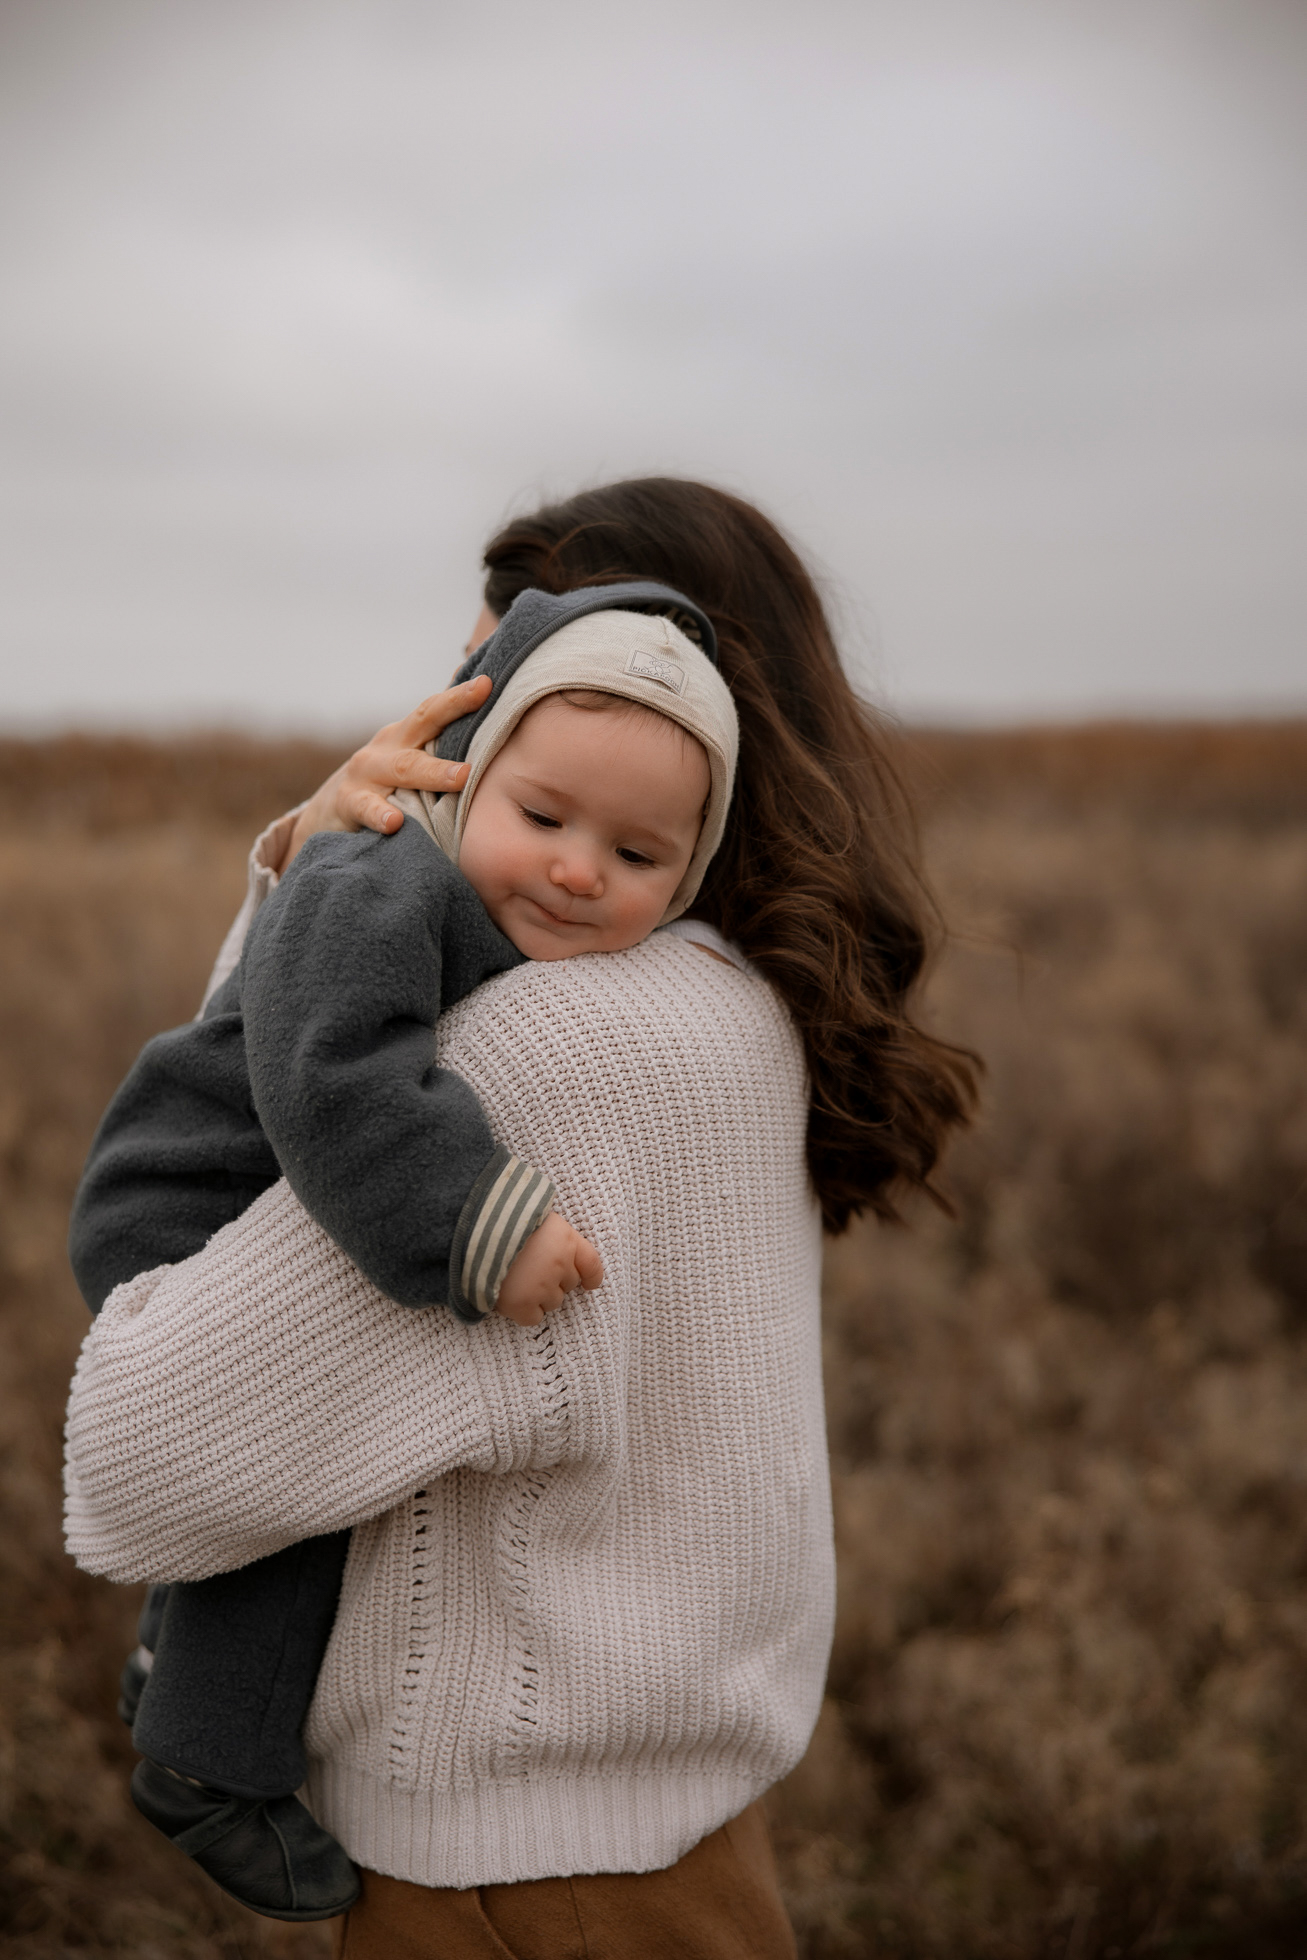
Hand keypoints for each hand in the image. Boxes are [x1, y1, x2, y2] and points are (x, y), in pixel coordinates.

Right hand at [283, 674, 492, 866]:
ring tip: (461, 777)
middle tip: (485, 701)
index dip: (460, 695)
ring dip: (433, 773)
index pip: (435, 709)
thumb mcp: (408, 757)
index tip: (488, 683)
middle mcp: (387, 747)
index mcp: (406, 735)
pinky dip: (379, 815)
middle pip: (422, 725)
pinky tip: (394, 823)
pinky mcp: (348, 802)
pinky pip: (366, 808)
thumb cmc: (384, 783)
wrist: (329, 813)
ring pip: (402, 769)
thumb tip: (480, 698)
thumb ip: (438, 739)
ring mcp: (366, 773)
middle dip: (453, 713)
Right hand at [495, 1212, 603, 1327]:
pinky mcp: (522, 1304)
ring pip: (552, 1302)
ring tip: (517, 1279)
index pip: (591, 1264)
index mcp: (566, 1239)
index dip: (591, 1277)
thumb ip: (552, 1235)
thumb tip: (555, 1245)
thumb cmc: (502, 1219)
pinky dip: (524, 1311)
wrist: (473, 1230)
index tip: (589, 1283)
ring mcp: (542, 1286)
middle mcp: (560, 1265)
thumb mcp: (533, 1215)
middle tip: (531, 1269)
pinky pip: (533, 1318)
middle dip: (554, 1280)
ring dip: (538, 1295)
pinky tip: (511, 1297)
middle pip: (568, 1285)